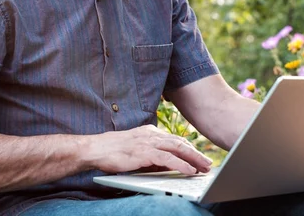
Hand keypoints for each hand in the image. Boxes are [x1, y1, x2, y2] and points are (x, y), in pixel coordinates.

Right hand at [85, 125, 211, 174]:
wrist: (95, 149)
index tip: (199, 157)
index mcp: (149, 132)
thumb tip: (168, 165)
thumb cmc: (112, 151)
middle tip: (208, 163)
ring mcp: (148, 142)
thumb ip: (152, 155)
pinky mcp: (144, 152)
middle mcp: (151, 135)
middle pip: (180, 143)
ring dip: (194, 159)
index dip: (189, 148)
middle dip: (196, 153)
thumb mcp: (136, 151)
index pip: (174, 139)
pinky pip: (168, 159)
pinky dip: (182, 164)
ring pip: (178, 149)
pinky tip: (190, 171)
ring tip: (204, 167)